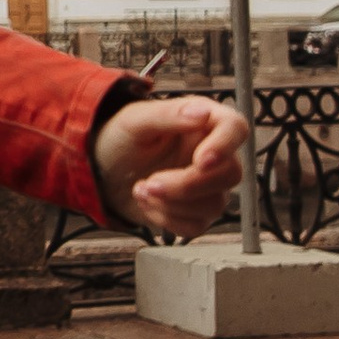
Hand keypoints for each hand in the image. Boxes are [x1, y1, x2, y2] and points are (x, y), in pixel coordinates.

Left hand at [92, 94, 250, 240]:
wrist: (102, 172)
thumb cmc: (120, 139)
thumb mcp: (135, 120)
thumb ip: (167, 115)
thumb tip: (201, 113)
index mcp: (203, 122)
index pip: (236, 128)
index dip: (225, 146)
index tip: (200, 161)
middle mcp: (212, 153)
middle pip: (231, 173)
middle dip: (188, 184)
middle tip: (150, 181)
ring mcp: (207, 186)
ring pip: (216, 204)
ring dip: (172, 203)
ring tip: (141, 189)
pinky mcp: (196, 212)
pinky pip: (197, 226)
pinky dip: (166, 219)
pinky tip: (147, 202)